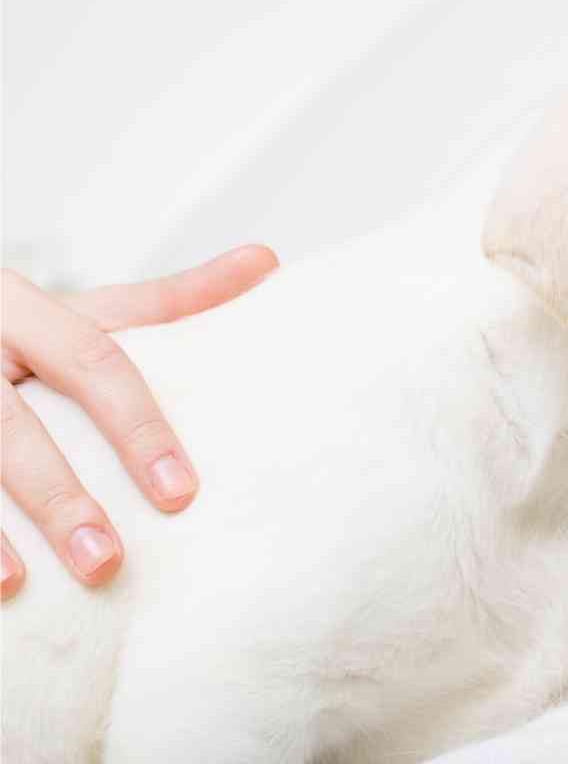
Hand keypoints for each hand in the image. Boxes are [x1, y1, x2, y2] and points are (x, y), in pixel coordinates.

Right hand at [0, 245, 277, 597]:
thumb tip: (266, 259)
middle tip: (108, 561)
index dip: (137, 428)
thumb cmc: (24, 332)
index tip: (180, 492)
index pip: (91, 361)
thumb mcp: (84, 310)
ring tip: (26, 583)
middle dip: (59, 496)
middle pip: (13, 426)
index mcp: (21, 307)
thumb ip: (170, 299)